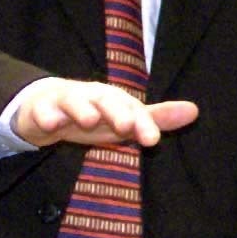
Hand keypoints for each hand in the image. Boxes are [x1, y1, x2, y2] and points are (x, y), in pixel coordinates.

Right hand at [14, 77, 197, 147]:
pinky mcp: (41, 109)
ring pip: (74, 101)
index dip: (143, 124)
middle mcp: (93, 96)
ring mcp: (66, 100)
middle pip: (106, 100)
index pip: (133, 111)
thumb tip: (195, 111)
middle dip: (116, 112)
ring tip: (89, 120)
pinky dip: (46, 116)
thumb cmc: (93, 116)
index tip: (153, 141)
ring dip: (81, 109)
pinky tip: (51, 124)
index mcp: (116, 100)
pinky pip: (42, 112)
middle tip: (126, 126)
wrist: (46, 107)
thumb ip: (155, 119)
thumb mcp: (123, 121)